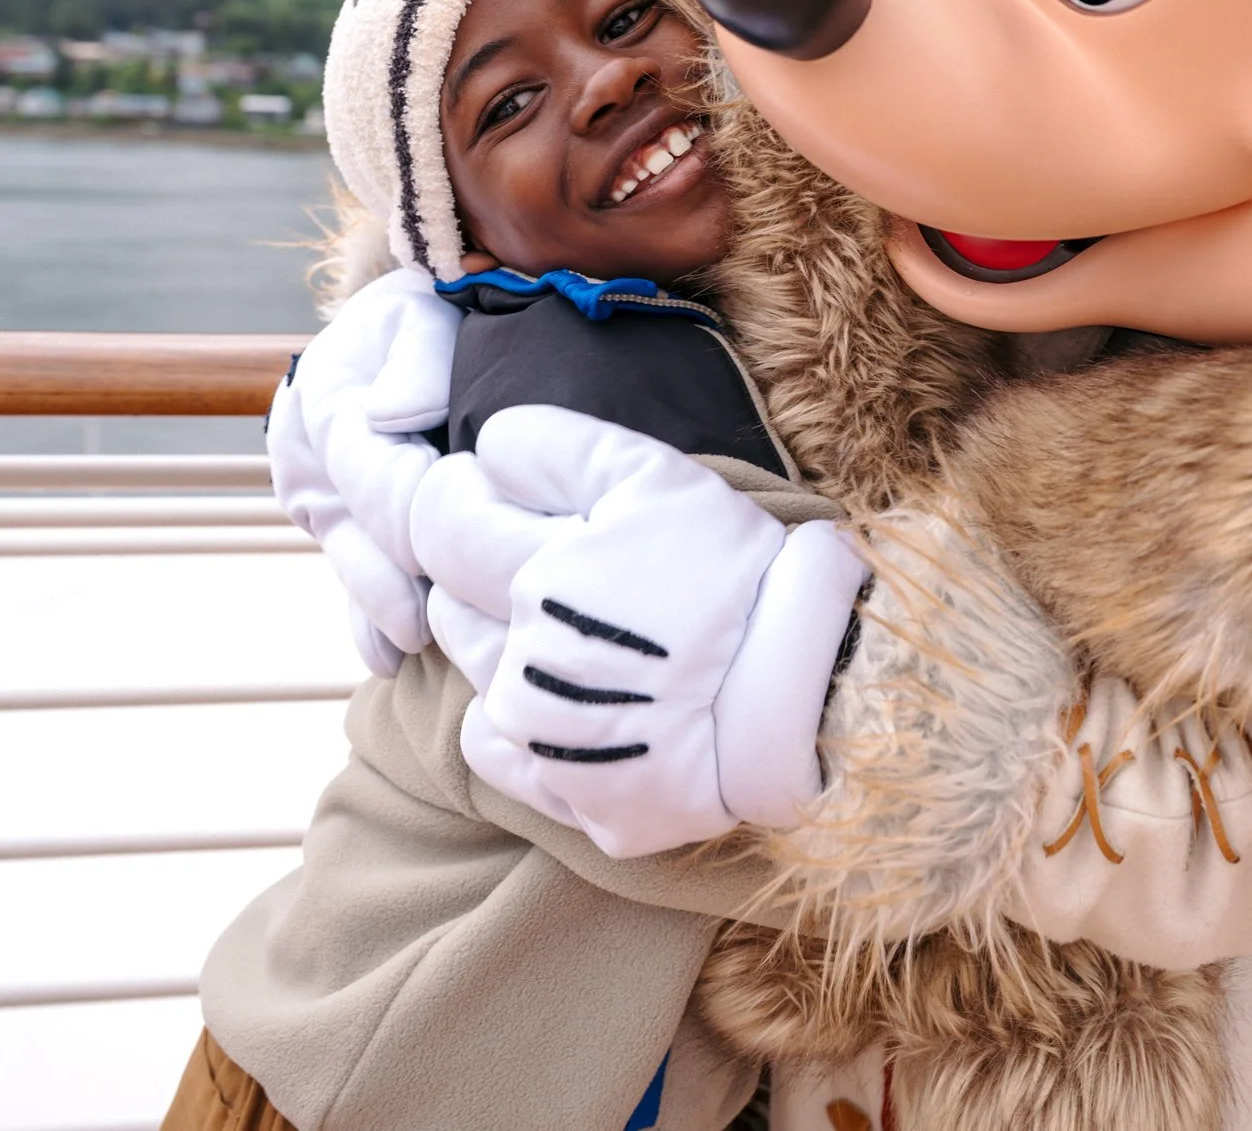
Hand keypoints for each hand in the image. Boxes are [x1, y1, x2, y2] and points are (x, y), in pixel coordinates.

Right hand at [267, 267, 459, 674]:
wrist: (419, 326)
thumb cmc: (431, 316)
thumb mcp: (423, 313)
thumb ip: (415, 358)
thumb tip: (392, 417)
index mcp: (324, 402)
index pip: (373, 472)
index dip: (419, 506)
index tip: (472, 528)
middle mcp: (310, 460)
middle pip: (360, 533)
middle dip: (408, 572)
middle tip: (463, 609)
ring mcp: (322, 502)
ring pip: (354, 566)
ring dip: (389, 607)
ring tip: (425, 642)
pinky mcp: (342, 530)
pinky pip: (352, 582)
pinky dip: (371, 621)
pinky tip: (390, 658)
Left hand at [428, 407, 869, 857]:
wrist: (814, 697)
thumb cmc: (740, 575)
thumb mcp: (658, 476)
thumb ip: (555, 446)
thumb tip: (489, 448)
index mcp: (535, 580)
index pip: (437, 522)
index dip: (463, 495)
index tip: (500, 490)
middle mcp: (521, 670)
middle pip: (447, 603)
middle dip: (485, 575)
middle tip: (565, 565)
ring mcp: (546, 746)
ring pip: (477, 676)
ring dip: (509, 645)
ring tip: (593, 632)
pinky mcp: (575, 804)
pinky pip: (502, 753)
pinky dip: (528, 723)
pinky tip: (591, 699)